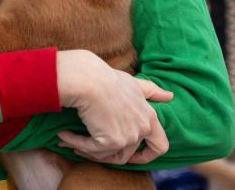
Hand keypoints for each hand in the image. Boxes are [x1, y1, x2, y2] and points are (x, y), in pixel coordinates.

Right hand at [55, 50, 172, 164]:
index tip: (130, 155)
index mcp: (150, 116)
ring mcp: (128, 137)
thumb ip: (151, 91)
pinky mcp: (111, 141)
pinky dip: (75, 143)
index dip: (147, 155)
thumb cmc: (105, 77)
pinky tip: (63, 135)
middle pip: (127, 155)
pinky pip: (92, 150)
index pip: (160, 146)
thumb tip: (170, 96)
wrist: (87, 79)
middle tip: (88, 146)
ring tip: (71, 139)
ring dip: (87, 150)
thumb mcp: (132, 83)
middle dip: (105, 154)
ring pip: (108, 156)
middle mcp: (142, 129)